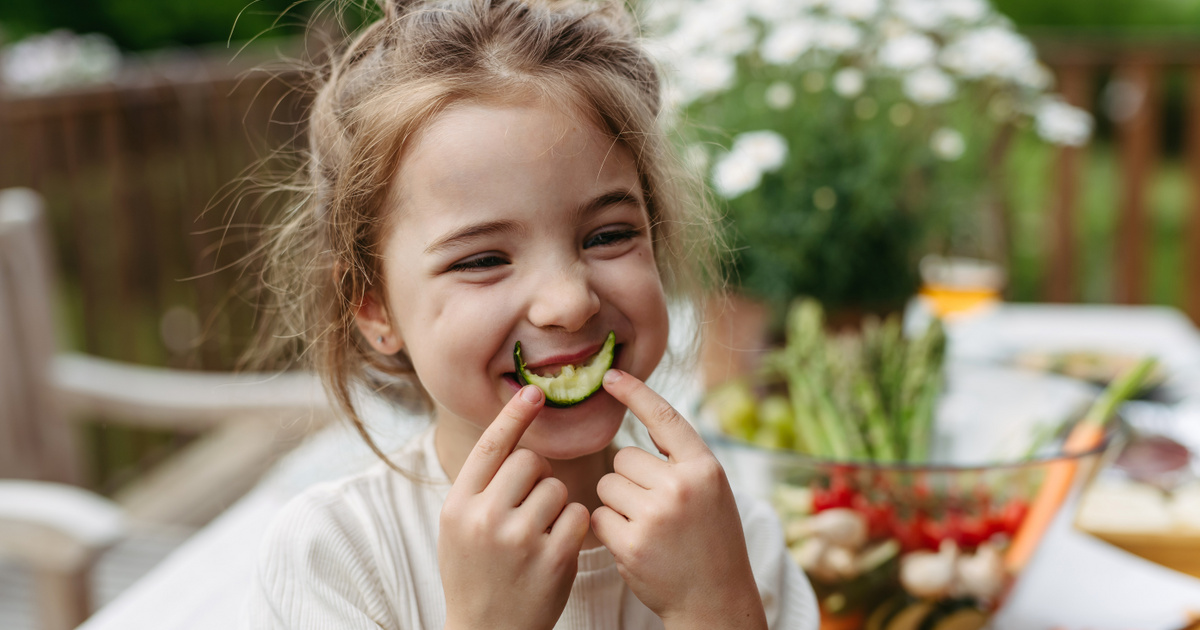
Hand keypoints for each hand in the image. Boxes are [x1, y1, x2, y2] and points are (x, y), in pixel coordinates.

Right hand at [439, 386, 590, 629]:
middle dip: (537, 477)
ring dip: (556, 504)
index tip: (533, 392)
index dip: (513, 416)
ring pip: (557, 488)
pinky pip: (578, 515)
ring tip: (538, 534)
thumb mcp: (458, 527)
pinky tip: (557, 547)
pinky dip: (573, 526)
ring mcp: (520, 540)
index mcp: (458, 507)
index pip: (489, 447)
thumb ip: (480, 487)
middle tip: (528, 505)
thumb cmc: (475, 573)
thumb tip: (512, 435)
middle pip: (530, 462)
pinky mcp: (553, 560)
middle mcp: (485, 519)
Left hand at [591, 370, 766, 628]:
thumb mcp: (712, 491)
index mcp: (705, 468)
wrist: (715, 598)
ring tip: (648, 528)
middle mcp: (682, 486)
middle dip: (629, 480)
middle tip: (657, 510)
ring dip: (617, 504)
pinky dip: (608, 529)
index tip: (611, 376)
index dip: (635, 392)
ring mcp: (656, 516)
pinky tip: (635, 545)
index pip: (664, 417)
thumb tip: (645, 419)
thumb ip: (682, 459)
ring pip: (607, 485)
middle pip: (623, 458)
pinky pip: (598, 516)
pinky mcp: (632, 543)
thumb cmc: (711, 540)